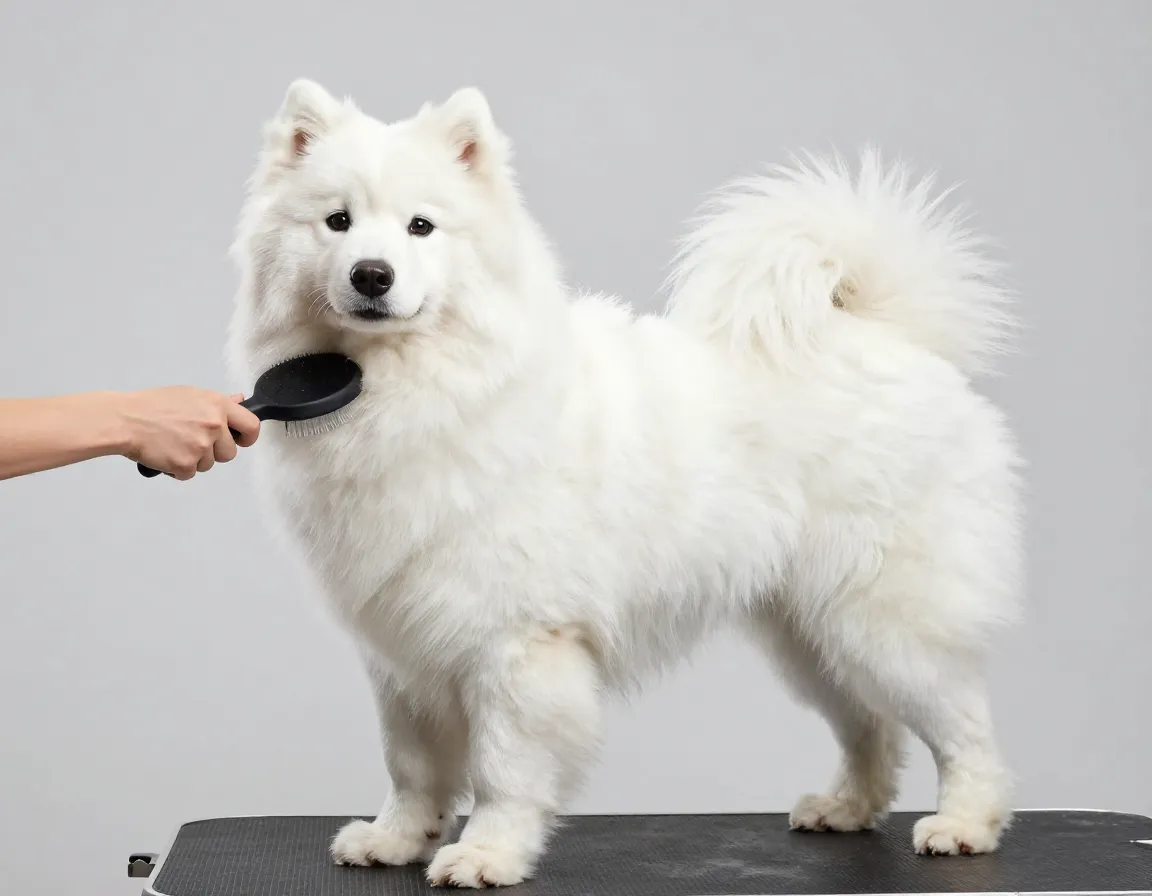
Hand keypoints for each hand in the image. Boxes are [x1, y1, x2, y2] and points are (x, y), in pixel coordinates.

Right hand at [116, 387, 260, 479]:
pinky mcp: (186, 464)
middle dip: (215, 452)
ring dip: (195, 459)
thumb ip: (217, 403)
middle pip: (230, 453)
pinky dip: (179, 468)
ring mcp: (201, 446)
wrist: (125, 420)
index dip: (247, 437)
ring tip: (175, 443)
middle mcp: (214, 425)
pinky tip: (167, 453)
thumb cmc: (153, 405)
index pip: (251, 426)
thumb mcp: (190, 395)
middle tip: (193, 441)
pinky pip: (190, 473)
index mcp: (218, 405)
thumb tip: (238, 400)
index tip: (239, 441)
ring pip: (210, 464)